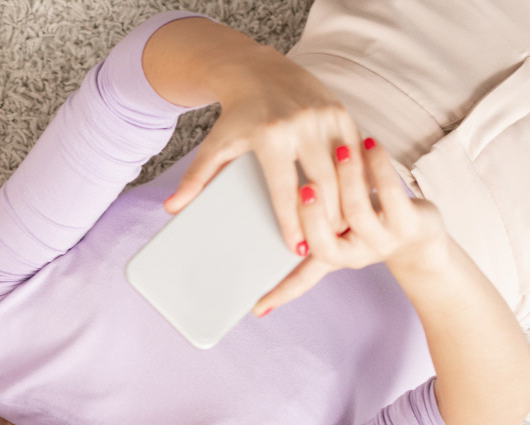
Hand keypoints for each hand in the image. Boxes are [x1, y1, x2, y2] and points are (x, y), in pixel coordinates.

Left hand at [163, 45, 360, 261]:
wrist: (258, 71)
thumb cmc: (236, 116)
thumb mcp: (214, 146)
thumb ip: (196, 179)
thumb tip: (172, 209)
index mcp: (270, 135)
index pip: (284, 188)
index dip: (292, 222)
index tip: (297, 250)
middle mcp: (301, 123)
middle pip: (322, 182)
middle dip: (327, 218)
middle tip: (327, 247)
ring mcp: (325, 115)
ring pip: (344, 169)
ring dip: (347, 202)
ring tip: (342, 230)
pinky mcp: (341, 111)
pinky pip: (355, 151)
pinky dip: (358, 177)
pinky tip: (356, 201)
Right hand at [251, 136, 446, 315]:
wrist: (419, 239)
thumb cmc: (368, 227)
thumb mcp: (335, 237)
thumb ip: (304, 234)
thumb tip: (259, 239)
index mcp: (333, 257)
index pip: (301, 278)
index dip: (281, 291)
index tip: (258, 307)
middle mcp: (354, 255)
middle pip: (324, 244)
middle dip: (312, 216)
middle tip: (305, 187)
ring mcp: (382, 242)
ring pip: (357, 212)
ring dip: (347, 180)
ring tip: (341, 152)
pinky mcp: (408, 224)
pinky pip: (391, 193)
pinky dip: (379, 167)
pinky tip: (370, 145)